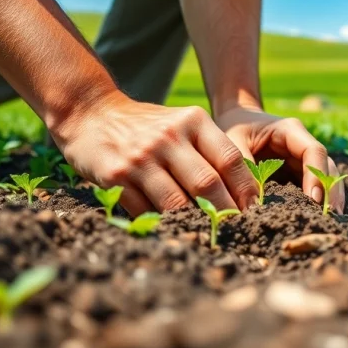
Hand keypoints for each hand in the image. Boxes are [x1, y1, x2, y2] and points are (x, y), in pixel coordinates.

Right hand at [50, 91, 259, 214]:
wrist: (91, 113)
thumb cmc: (148, 126)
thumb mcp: (181, 123)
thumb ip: (209, 150)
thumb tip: (243, 194)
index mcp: (192, 121)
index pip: (230, 159)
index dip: (246, 189)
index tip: (255, 210)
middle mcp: (169, 137)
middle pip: (208, 184)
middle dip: (226, 213)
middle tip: (237, 231)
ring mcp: (142, 157)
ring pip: (178, 203)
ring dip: (196, 223)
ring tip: (209, 235)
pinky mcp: (117, 176)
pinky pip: (147, 211)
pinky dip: (163, 224)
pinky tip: (175, 231)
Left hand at [214, 106, 343, 212]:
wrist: (234, 121)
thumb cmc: (233, 128)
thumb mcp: (232, 143)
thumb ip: (241, 169)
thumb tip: (252, 205)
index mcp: (290, 131)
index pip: (313, 151)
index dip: (316, 175)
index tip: (313, 200)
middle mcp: (303, 144)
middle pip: (326, 167)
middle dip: (330, 192)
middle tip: (329, 219)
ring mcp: (303, 159)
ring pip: (326, 178)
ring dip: (329, 199)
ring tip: (329, 223)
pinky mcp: (298, 173)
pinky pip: (314, 187)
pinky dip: (319, 202)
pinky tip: (320, 220)